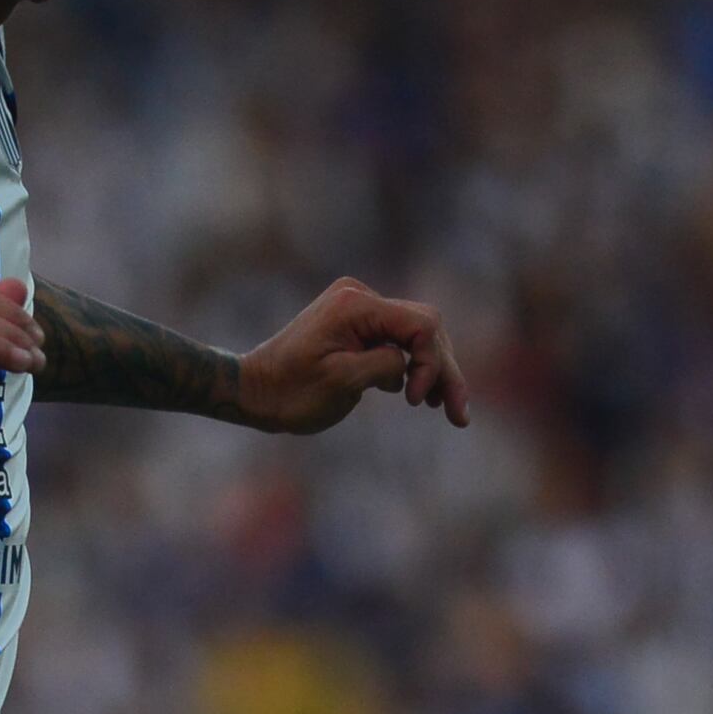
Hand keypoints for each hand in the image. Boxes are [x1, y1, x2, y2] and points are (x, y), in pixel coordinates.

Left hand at [234, 277, 466, 434]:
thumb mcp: (340, 383)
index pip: (421, 324)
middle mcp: (360, 297)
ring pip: (417, 334)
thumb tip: (409, 363)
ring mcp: (359, 309)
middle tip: (459, 416)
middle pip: (426, 327)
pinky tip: (419, 397)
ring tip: (447, 410)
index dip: (432, 363)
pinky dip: (414, 366)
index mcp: (355, 306)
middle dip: (445, 370)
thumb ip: (384, 365)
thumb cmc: (289, 392)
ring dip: (434, 370)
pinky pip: (399, 340)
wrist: (253, 392)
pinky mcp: (357, 325)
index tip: (418, 402)